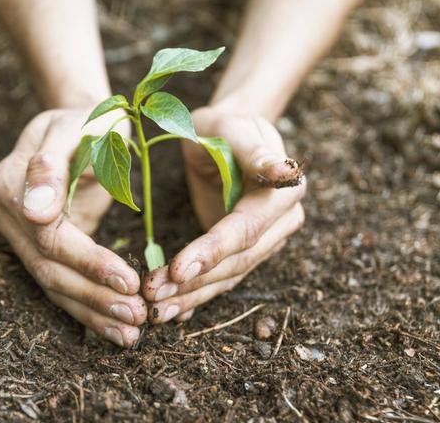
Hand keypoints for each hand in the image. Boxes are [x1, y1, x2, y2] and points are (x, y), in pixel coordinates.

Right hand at [0, 108, 145, 346]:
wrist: (83, 124)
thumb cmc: (88, 120)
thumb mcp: (77, 127)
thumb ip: (52, 165)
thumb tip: (34, 213)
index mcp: (10, 181)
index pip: (48, 235)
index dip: (88, 261)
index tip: (129, 280)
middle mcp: (7, 213)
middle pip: (48, 267)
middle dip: (94, 296)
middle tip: (137, 316)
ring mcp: (18, 234)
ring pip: (53, 284)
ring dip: (93, 312)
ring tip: (131, 333)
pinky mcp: (38, 248)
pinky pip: (61, 284)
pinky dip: (89, 308)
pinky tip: (117, 328)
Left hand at [143, 106, 305, 322]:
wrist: (224, 136)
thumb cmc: (223, 127)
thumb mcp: (231, 128)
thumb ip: (254, 151)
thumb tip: (287, 172)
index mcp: (283, 193)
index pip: (245, 229)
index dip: (212, 251)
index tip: (176, 269)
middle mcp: (282, 222)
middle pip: (238, 261)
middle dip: (195, 282)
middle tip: (152, 295)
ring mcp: (266, 241)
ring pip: (230, 277)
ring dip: (192, 297)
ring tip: (156, 310)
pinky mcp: (246, 251)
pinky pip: (223, 278)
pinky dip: (197, 296)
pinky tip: (172, 312)